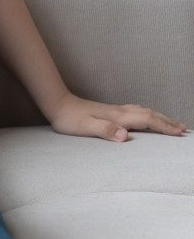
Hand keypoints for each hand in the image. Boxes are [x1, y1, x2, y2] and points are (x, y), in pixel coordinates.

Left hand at [47, 92, 187, 141]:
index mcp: (117, 116)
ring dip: (159, 117)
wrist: (57, 103)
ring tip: (171, 122)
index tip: (180, 133)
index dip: (164, 126)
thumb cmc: (69, 119)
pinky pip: (135, 111)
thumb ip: (104, 130)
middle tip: (184, 129)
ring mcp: (114, 109)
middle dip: (167, 121)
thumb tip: (124, 136)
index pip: (147, 120)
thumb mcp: (85, 127)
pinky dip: (147, 114)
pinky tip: (145, 115)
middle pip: (149, 114)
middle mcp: (119, 111)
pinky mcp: (109, 110)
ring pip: (143, 111)